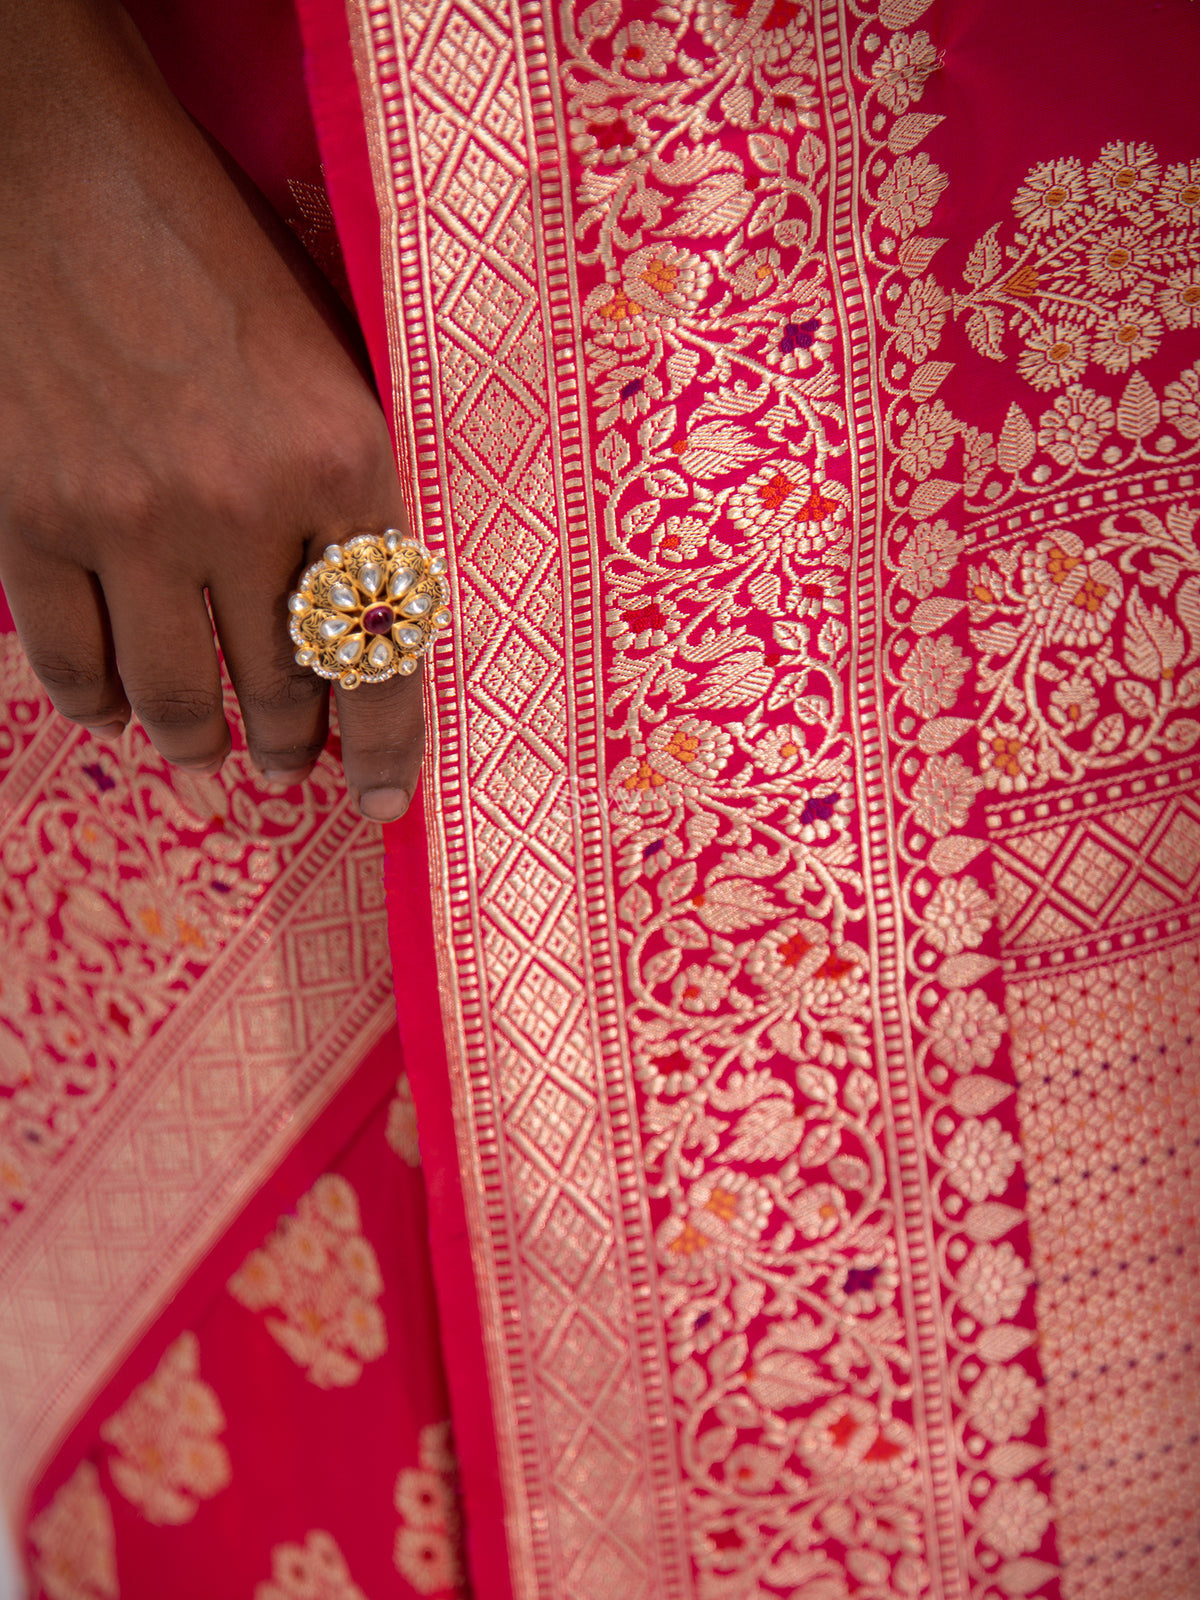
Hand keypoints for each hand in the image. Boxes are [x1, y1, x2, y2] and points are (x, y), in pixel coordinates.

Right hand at [0, 0, 421, 820]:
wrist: (55, 162)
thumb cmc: (211, 248)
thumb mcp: (329, 355)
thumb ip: (350, 486)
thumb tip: (361, 615)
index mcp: (342, 458)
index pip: (382, 650)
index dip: (386, 748)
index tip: (381, 803)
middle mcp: (241, 506)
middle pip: (280, 689)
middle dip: (292, 744)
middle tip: (290, 760)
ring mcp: (127, 520)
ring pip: (174, 697)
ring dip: (197, 744)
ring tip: (208, 755)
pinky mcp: (31, 518)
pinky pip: (69, 666)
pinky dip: (99, 705)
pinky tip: (116, 710)